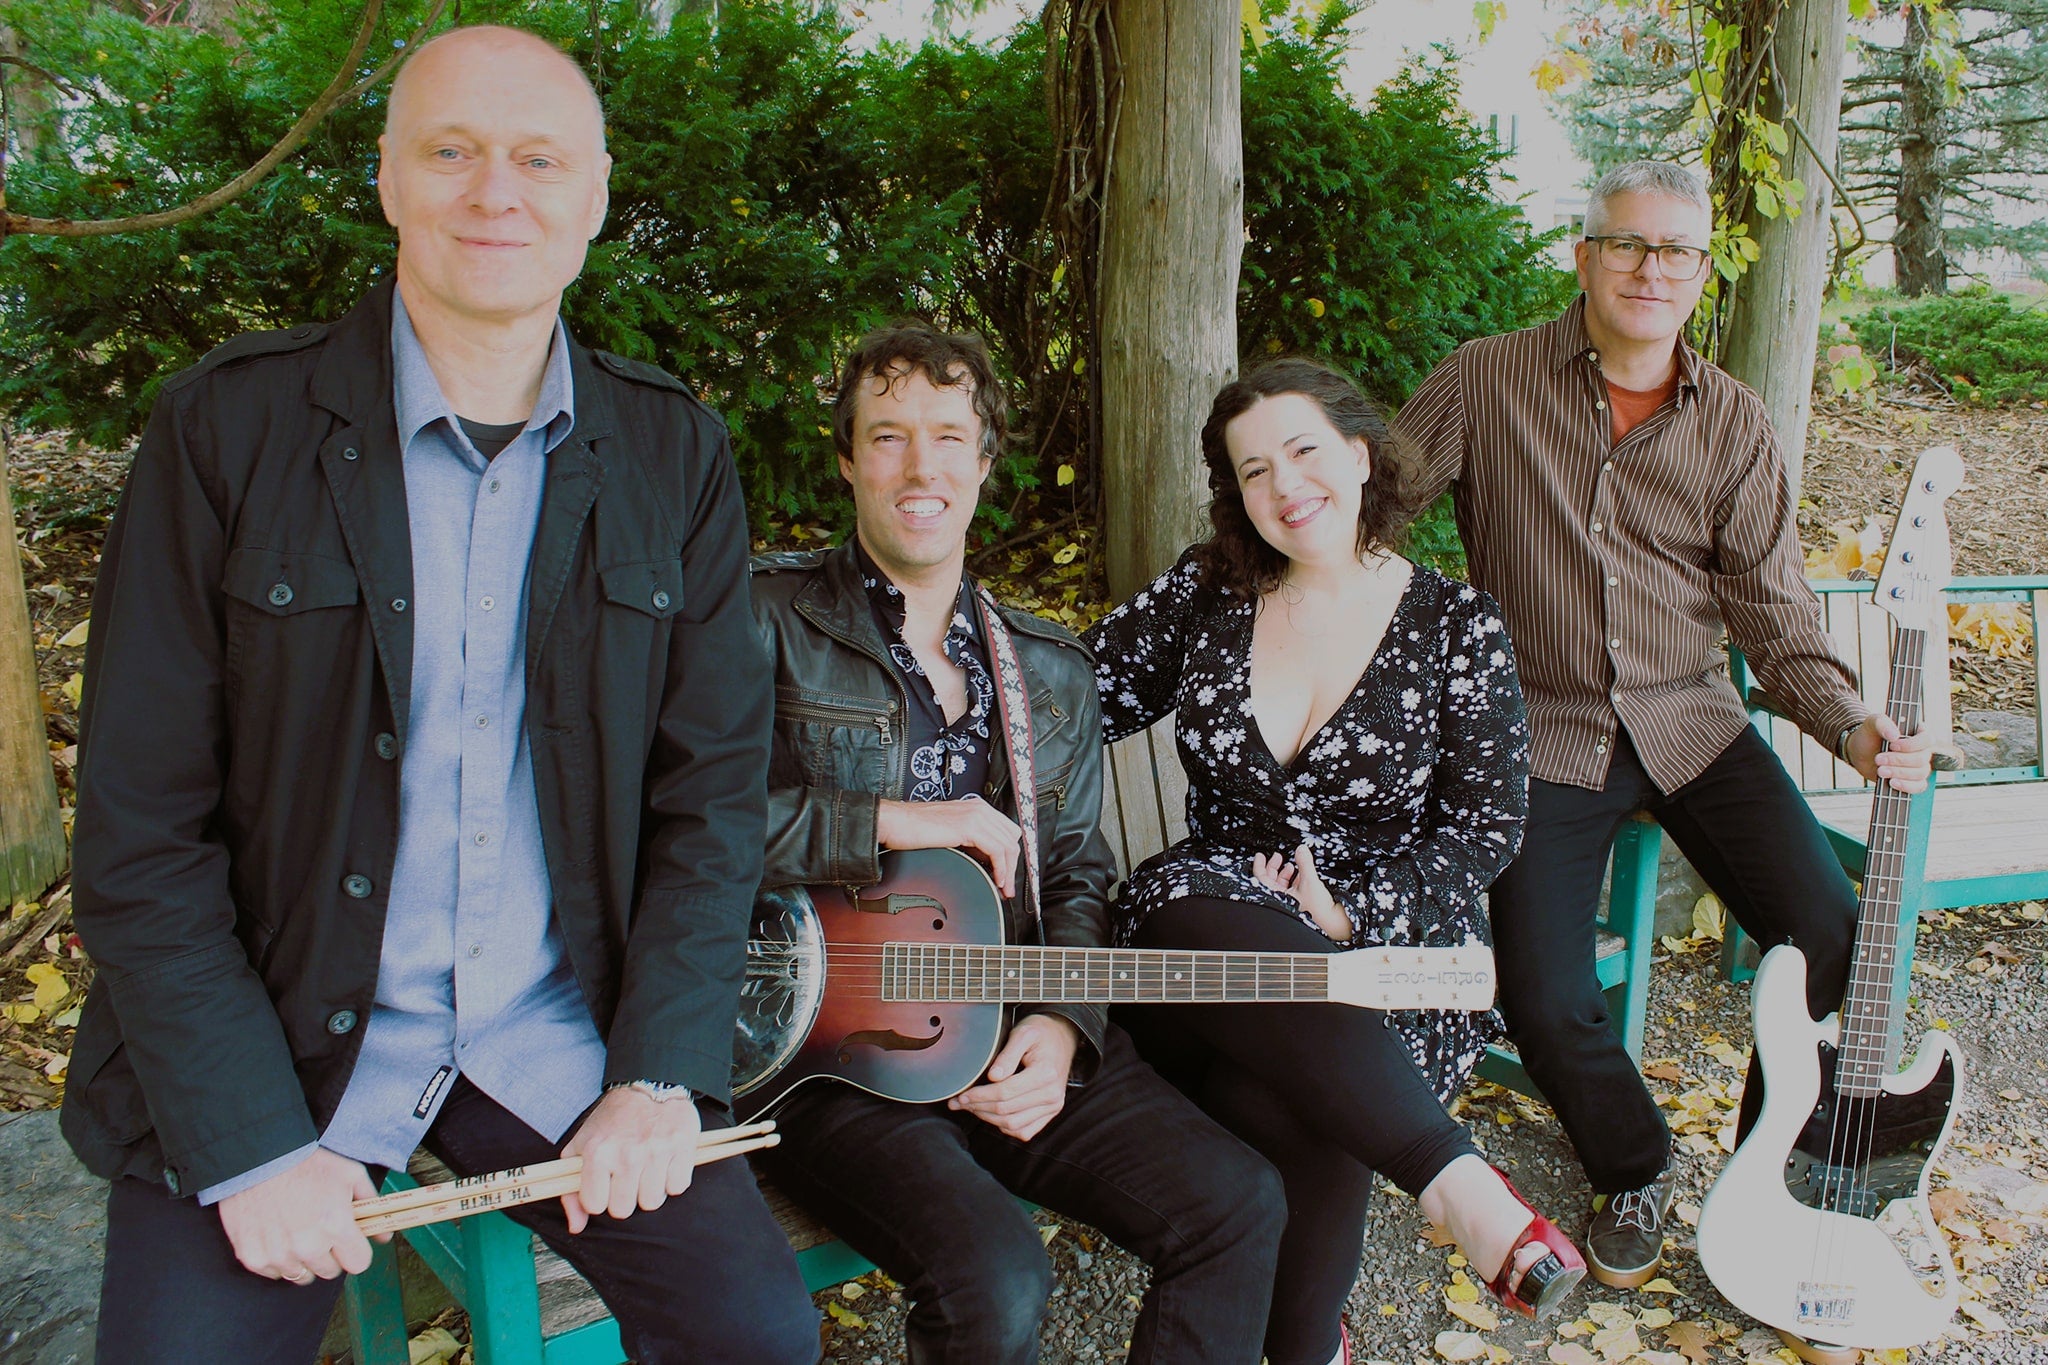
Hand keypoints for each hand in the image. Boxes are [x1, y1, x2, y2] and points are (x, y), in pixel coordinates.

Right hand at [218, 1148, 378, 1282]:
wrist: (258, 1159)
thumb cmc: (306, 1164)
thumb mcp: (350, 1174)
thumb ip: (372, 1204)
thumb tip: (385, 1235)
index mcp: (335, 1226)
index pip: (358, 1263)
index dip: (356, 1250)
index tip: (349, 1241)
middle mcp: (307, 1246)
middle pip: (330, 1271)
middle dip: (330, 1254)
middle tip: (319, 1231)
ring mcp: (278, 1255)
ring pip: (302, 1275)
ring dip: (303, 1259)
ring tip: (296, 1231)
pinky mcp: (253, 1258)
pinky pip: (274, 1272)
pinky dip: (277, 1259)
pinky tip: (276, 1234)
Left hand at [559, 1086, 701, 1233]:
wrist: (651, 1085)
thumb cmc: (614, 1119)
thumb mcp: (582, 1146)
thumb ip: (571, 1189)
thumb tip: (576, 1226)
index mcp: (597, 1153)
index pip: (594, 1205)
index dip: (599, 1198)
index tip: (604, 1185)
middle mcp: (626, 1155)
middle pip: (623, 1209)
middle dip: (624, 1197)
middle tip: (627, 1177)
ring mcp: (656, 1152)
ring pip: (651, 1202)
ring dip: (649, 1191)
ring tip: (647, 1170)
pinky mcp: (682, 1148)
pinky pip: (677, 1187)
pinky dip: (672, 1180)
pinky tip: (665, 1164)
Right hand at [877, 795, 1022, 896]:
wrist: (895, 822)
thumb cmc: (914, 829)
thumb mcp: (950, 834)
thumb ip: (970, 842)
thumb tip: (985, 861)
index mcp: (976, 808)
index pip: (1007, 831)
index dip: (1010, 856)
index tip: (1006, 876)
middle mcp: (979, 809)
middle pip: (1011, 838)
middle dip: (1012, 865)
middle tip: (1006, 887)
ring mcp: (975, 815)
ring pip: (1007, 845)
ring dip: (1008, 871)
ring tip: (1003, 888)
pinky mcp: (969, 826)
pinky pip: (996, 849)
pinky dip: (1000, 868)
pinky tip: (996, 880)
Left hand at [947, 1013, 1079, 1140]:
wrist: (1061, 1037)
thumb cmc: (1040, 1033)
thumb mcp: (1024, 1032)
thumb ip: (1008, 1053)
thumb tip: (993, 1076)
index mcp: (1046, 1073)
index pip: (1005, 1092)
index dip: (979, 1095)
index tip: (962, 1094)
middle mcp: (1052, 1094)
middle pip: (1007, 1111)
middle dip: (978, 1107)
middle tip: (959, 1101)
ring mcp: (1053, 1106)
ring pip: (1013, 1125)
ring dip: (988, 1119)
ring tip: (971, 1107)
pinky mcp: (1050, 1113)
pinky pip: (1024, 1131)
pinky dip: (1005, 1127)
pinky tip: (991, 1115)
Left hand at [1250, 844, 1352, 942]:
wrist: (1331, 925)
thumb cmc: (1317, 912)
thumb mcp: (1310, 881)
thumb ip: (1304, 863)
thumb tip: (1301, 849)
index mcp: (1275, 897)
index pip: (1261, 878)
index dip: (1259, 865)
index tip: (1260, 856)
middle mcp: (1279, 901)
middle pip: (1270, 880)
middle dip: (1274, 867)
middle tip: (1278, 857)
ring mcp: (1287, 904)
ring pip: (1281, 885)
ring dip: (1285, 874)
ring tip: (1291, 866)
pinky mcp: (1297, 906)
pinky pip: (1291, 891)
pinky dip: (1294, 881)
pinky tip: (1301, 876)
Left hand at [1845, 714, 1935, 793]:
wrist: (1859, 753)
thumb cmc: (1869, 735)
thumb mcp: (1871, 723)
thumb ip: (1882, 722)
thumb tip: (1895, 735)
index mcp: (1917, 732)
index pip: (1928, 739)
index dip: (1911, 744)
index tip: (1892, 745)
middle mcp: (1922, 749)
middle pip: (1922, 759)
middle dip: (1898, 760)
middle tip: (1878, 759)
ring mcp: (1918, 765)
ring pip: (1921, 773)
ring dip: (1899, 773)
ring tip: (1880, 770)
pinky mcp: (1912, 779)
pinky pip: (1919, 786)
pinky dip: (1906, 786)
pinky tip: (1892, 782)